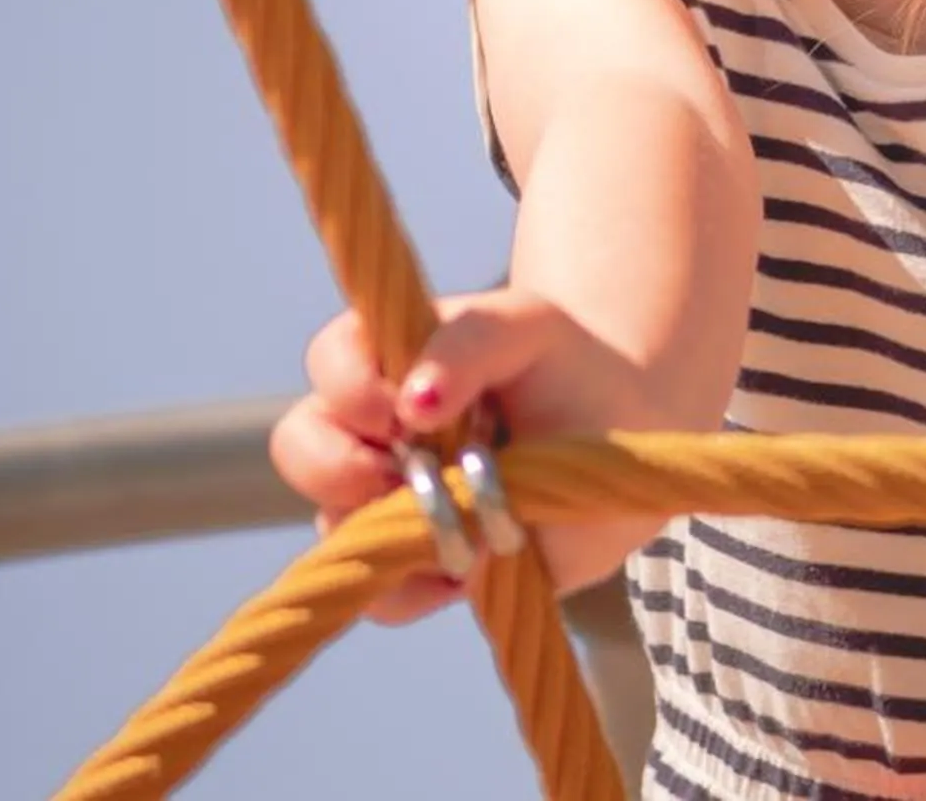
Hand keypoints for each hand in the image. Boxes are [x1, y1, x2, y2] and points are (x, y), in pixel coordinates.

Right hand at [269, 286, 670, 621]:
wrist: (625, 436)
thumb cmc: (568, 364)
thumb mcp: (531, 327)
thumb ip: (471, 340)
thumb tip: (415, 399)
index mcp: (390, 358)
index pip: (330, 362)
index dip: (350, 389)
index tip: (404, 409)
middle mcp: (374, 433)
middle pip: (299, 449)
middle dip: (339, 467)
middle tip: (403, 474)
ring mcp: (390, 504)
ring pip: (334, 532)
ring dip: (388, 533)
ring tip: (460, 521)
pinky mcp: (422, 567)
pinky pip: (384, 599)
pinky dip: (417, 590)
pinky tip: (473, 567)